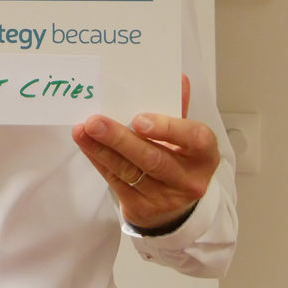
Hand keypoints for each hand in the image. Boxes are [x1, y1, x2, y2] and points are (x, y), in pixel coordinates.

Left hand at [71, 76, 219, 230]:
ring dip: (102, 149)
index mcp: (204, 155)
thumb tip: (178, 78)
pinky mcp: (142, 209)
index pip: (193, 139)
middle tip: (95, 121)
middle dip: (121, 139)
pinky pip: (116, 182)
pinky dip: (98, 160)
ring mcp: (165, 199)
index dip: (167, 128)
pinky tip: (86, 144)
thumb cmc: (179, 159)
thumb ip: (178, 109)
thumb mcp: (185, 137)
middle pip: (153, 158)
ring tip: (83, 130)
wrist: (175, 208)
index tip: (138, 118)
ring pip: (129, 171)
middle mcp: (188, 180)